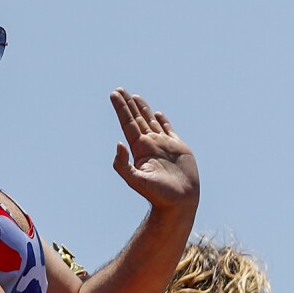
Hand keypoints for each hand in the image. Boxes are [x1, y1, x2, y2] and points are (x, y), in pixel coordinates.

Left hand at [109, 90, 199, 213]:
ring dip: (143, 109)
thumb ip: (123, 164)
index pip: (127, 123)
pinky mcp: (179, 148)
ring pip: (151, 122)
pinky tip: (157, 114)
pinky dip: (163, 121)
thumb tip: (118, 143)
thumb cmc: (158, 194)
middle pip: (136, 119)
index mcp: (139, 148)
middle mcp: (149, 144)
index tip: (114, 94)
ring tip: (134, 97)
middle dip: (127, 105)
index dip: (121, 108)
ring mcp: (164, 145)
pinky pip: (169, 130)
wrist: (180, 202)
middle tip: (119, 89)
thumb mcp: (135, 180)